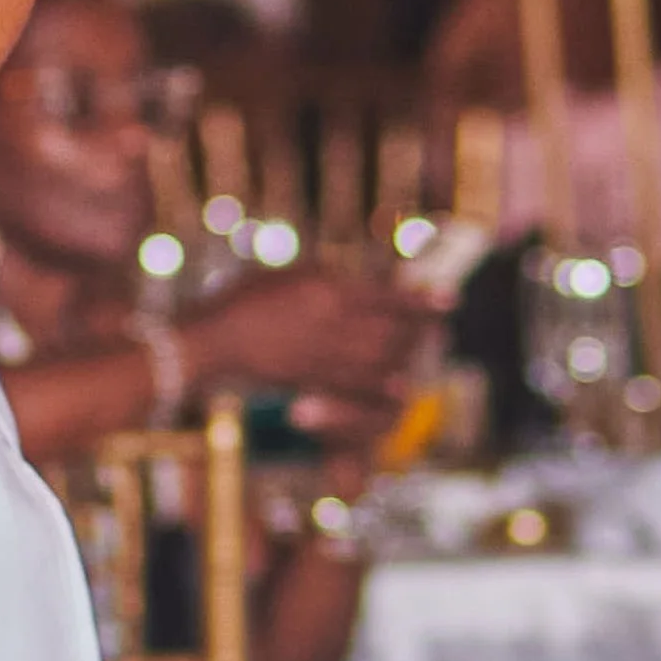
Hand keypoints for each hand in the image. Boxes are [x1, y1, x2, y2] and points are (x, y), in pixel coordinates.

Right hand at [185, 267, 422, 412]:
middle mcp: (330, 322)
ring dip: (403, 358)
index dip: (421, 301)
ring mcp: (321, 354)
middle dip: (418, 332)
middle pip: (391, 331)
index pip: (388, 296)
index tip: (450, 300)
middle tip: (436, 328)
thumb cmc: (242, 297)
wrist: (209, 340)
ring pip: (378, 360)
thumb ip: (326, 279)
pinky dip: (381, 385)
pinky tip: (399, 386)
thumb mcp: (288, 275)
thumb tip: (361, 283)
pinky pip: (356, 384)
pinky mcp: (310, 379)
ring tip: (418, 353)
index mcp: (326, 289)